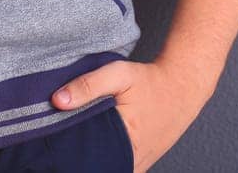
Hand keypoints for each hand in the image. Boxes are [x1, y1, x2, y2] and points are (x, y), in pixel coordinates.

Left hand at [50, 57, 214, 171]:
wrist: (182, 88)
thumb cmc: (150, 81)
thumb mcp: (119, 74)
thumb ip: (88, 85)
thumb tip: (57, 100)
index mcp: (124, 144)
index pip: (86, 162)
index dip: (69, 157)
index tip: (55, 148)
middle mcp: (131, 161)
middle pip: (94, 168)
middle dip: (77, 159)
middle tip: (60, 147)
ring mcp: (136, 166)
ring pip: (105, 170)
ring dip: (91, 161)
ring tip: (76, 147)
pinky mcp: (139, 164)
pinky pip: (117, 169)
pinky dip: (104, 162)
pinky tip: (94, 149)